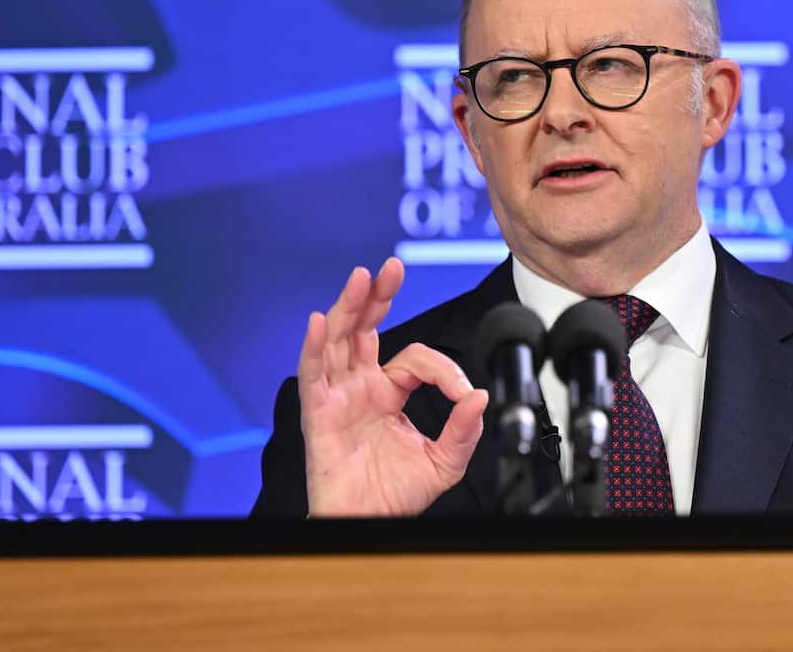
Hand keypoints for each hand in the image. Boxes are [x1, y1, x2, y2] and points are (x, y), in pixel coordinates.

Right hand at [297, 258, 488, 516]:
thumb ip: (463, 429)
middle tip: (392, 267)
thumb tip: (479, 396)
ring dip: (348, 307)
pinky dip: (313, 346)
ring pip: (338, 340)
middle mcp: (361, 387)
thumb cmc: (395, 496)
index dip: (443, 369)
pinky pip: (312, 373)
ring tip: (362, 278)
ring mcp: (338, 396)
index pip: (415, 359)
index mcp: (389, 393)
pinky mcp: (318, 413)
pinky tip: (319, 321)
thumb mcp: (444, 461)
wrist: (369, 525)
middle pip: (364, 328)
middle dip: (378, 296)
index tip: (461, 392)